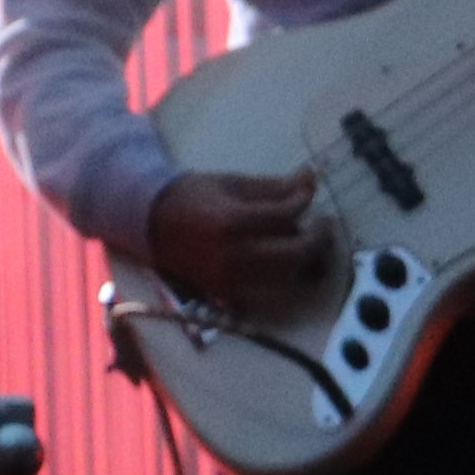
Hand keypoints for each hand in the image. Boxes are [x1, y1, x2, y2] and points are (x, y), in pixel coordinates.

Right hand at [145, 166, 321, 311]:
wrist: (152, 225)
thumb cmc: (192, 196)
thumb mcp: (231, 183)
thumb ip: (273, 187)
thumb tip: (309, 180)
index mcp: (233, 221)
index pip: (287, 215)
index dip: (304, 200)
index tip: (309, 191)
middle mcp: (236, 256)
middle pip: (297, 253)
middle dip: (318, 238)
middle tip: (323, 224)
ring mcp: (234, 280)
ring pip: (291, 278)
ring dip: (308, 261)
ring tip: (308, 243)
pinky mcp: (231, 295)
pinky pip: (274, 292)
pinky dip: (288, 278)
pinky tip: (288, 262)